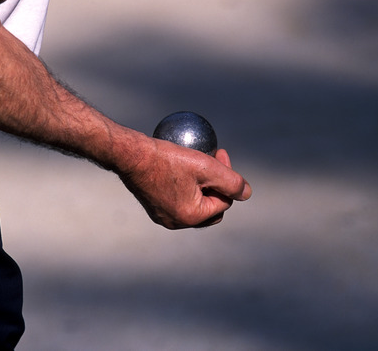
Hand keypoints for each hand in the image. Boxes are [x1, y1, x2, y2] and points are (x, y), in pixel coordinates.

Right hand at [119, 139, 251, 228]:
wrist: (130, 156)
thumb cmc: (167, 160)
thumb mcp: (206, 167)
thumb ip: (231, 182)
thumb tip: (247, 194)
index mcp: (192, 217)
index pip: (223, 201)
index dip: (227, 178)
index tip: (220, 153)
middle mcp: (177, 222)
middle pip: (210, 208)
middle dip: (216, 187)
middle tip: (213, 164)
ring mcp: (162, 217)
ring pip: (193, 204)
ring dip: (201, 187)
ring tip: (199, 166)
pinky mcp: (153, 208)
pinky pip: (177, 201)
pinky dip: (184, 188)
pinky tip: (181, 169)